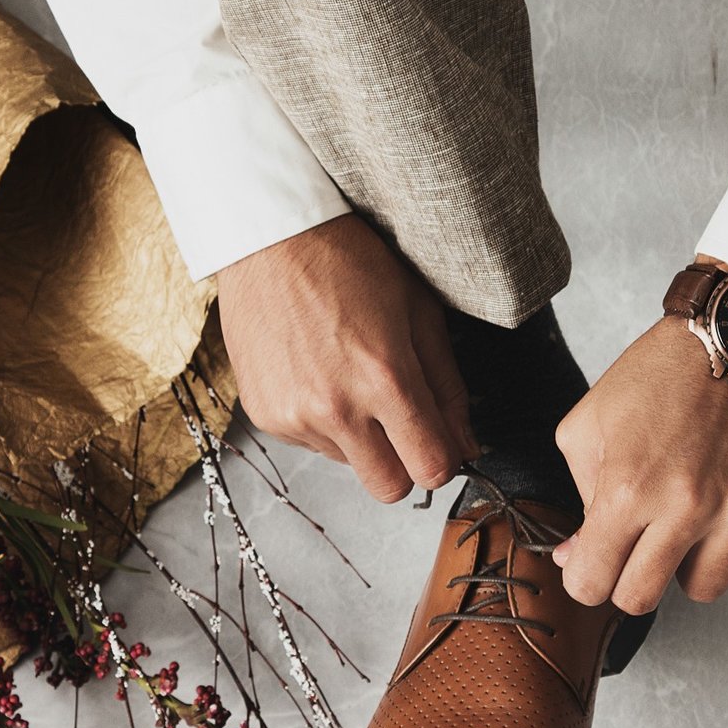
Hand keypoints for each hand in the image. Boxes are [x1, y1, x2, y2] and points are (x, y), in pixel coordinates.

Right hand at [213, 215, 472, 504]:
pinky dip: (321, 422)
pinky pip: (309, 444)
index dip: (443, 459)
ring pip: (348, 464)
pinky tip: (317, 374)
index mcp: (384, 379)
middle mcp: (335, 408)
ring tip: (348, 377)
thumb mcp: (419, 313)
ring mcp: (294, 415)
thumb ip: (446, 387)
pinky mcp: (263, 415)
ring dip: (358, 437)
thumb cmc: (350, 263)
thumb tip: (464, 445)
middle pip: (389, 488)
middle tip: (400, 421)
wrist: (270, 240)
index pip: (431, 470)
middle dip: (404, 464)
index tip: (439, 440)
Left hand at [551, 315, 727, 614]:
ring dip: (692, 566)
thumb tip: (576, 558)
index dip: (586, 577)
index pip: (592, 584)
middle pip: (641, 598)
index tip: (596, 562)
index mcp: (626, 487)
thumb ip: (577, 495)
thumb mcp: (590, 424)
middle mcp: (684, 506)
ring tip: (694, 524)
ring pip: (705, 590)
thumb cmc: (656, 376)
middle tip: (641, 545)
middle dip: (630, 578)